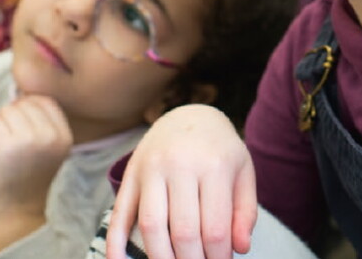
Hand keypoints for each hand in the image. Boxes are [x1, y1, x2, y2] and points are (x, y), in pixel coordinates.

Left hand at [0, 95, 72, 220]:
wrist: (16, 210)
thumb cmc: (28, 175)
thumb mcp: (48, 147)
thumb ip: (42, 121)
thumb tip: (19, 91)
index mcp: (64, 135)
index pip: (44, 101)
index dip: (28, 110)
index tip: (24, 132)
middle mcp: (49, 136)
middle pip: (23, 103)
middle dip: (12, 118)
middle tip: (13, 143)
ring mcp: (28, 140)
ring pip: (6, 111)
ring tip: (5, 148)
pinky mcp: (4, 146)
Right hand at [106, 105, 256, 258]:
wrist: (188, 116)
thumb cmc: (220, 152)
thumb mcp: (242, 173)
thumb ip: (245, 211)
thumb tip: (240, 249)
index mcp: (214, 165)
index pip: (215, 228)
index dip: (218, 258)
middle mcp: (180, 165)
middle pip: (183, 231)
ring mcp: (151, 169)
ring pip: (151, 226)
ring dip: (160, 258)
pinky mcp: (131, 175)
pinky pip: (119, 213)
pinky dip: (115, 242)